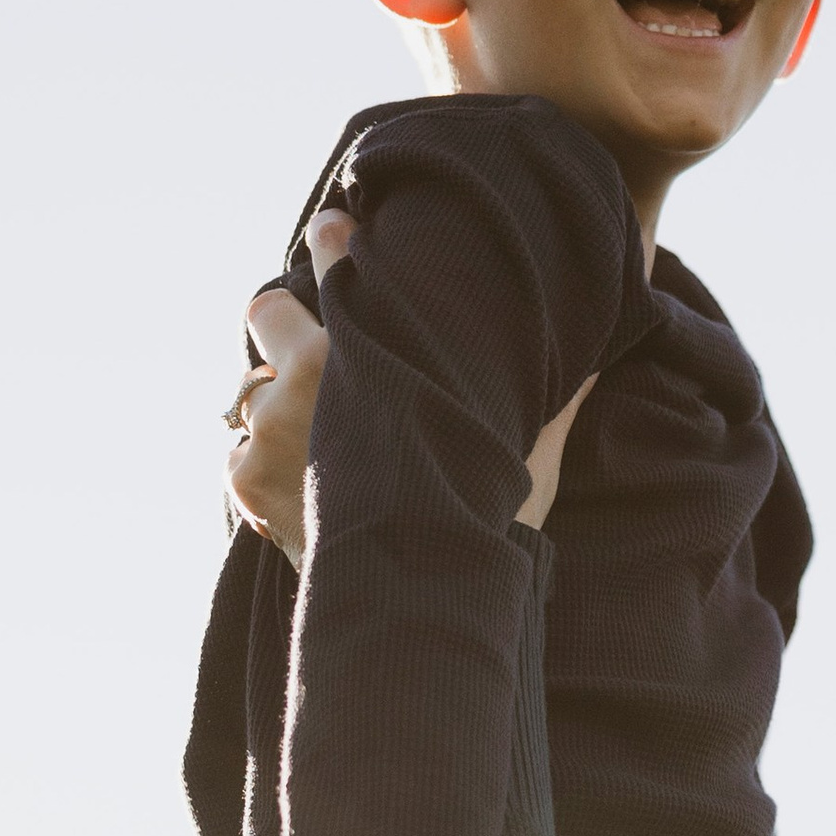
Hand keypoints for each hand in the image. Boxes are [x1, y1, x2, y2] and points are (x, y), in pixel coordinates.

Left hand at [225, 210, 595, 555]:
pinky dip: (262, 465)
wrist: (412, 608)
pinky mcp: (245, 486)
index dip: (335, 243)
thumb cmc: (477, 528)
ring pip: (250, 393)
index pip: (336, 265)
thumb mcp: (524, 455)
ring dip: (275, 408)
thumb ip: (549, 401)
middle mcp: (300, 387)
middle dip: (284, 327)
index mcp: (364, 358)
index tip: (333, 228)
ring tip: (315, 440)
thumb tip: (597, 360)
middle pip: (265, 310)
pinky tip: (306, 486)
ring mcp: (263, 436)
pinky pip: (239, 455)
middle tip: (312, 352)